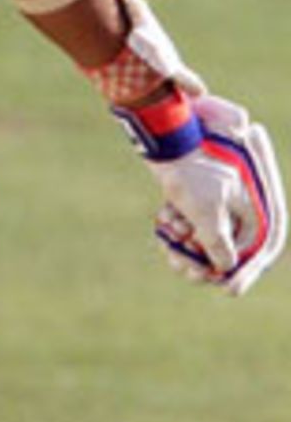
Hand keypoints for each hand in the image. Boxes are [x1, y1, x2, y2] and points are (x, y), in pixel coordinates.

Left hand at [115, 90, 285, 295]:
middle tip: (187, 271)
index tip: (229, 288)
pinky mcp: (193, 194)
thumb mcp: (207, 213)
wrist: (162, 133)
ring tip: (170, 245)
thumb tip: (225, 266)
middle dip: (206, 260)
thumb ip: (218, 243)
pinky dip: (175, 227)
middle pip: (228, 245)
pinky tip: (163, 223)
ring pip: (203, 236)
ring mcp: (214, 198)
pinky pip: (188, 222)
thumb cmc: (190, 170)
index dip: (246, 270)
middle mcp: (238, 202)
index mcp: (253, 204)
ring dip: (186, 246)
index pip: (260, 245)